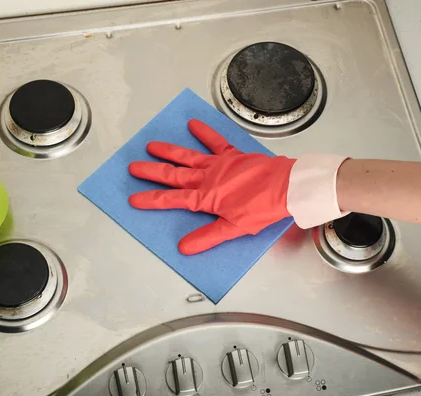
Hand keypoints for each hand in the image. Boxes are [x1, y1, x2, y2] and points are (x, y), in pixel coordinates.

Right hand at [129, 119, 295, 254]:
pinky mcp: (233, 155)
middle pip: (173, 174)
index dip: (152, 200)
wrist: (286, 187)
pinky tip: (193, 124)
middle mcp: (207, 177)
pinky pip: (215, 142)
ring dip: (168, 151)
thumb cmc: (262, 208)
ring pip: (187, 156)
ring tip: (151, 145)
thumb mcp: (234, 228)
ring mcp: (219, 164)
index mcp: (206, 197)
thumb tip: (184, 247)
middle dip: (152, 172)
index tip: (134, 198)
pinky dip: (204, 132)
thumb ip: (207, 237)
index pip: (172, 199)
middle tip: (133, 167)